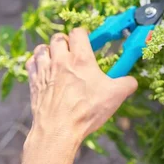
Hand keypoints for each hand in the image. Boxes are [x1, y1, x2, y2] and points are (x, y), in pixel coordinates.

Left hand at [25, 28, 137, 145]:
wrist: (58, 130)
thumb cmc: (87, 110)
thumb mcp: (116, 95)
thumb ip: (127, 84)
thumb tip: (132, 81)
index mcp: (81, 59)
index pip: (78, 33)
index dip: (84, 34)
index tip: (88, 41)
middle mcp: (60, 60)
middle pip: (58, 37)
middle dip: (66, 41)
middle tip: (73, 51)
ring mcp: (44, 71)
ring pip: (42, 48)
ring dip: (49, 50)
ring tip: (57, 58)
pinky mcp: (33, 83)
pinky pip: (31, 63)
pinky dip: (37, 62)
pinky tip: (44, 69)